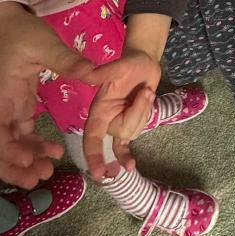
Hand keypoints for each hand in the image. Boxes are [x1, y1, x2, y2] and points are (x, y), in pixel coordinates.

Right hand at [0, 4, 98, 187]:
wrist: (10, 20)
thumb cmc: (22, 31)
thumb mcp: (44, 44)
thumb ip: (67, 60)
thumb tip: (94, 72)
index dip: (9, 154)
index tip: (30, 162)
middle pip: (0, 147)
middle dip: (15, 166)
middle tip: (40, 177)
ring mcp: (5, 108)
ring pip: (10, 144)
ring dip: (25, 160)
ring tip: (48, 169)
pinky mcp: (15, 107)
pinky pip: (19, 134)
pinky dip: (32, 146)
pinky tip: (52, 152)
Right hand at [82, 49, 159, 179]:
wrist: (144, 63)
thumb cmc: (130, 63)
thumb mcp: (120, 65)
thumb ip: (105, 72)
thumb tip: (88, 74)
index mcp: (98, 109)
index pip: (93, 136)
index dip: (94, 154)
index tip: (97, 172)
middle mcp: (106, 120)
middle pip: (122, 132)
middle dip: (138, 113)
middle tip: (146, 91)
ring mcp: (117, 123)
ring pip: (132, 133)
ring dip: (144, 113)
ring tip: (146, 93)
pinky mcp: (129, 124)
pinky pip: (127, 142)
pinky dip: (126, 155)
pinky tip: (130, 166)